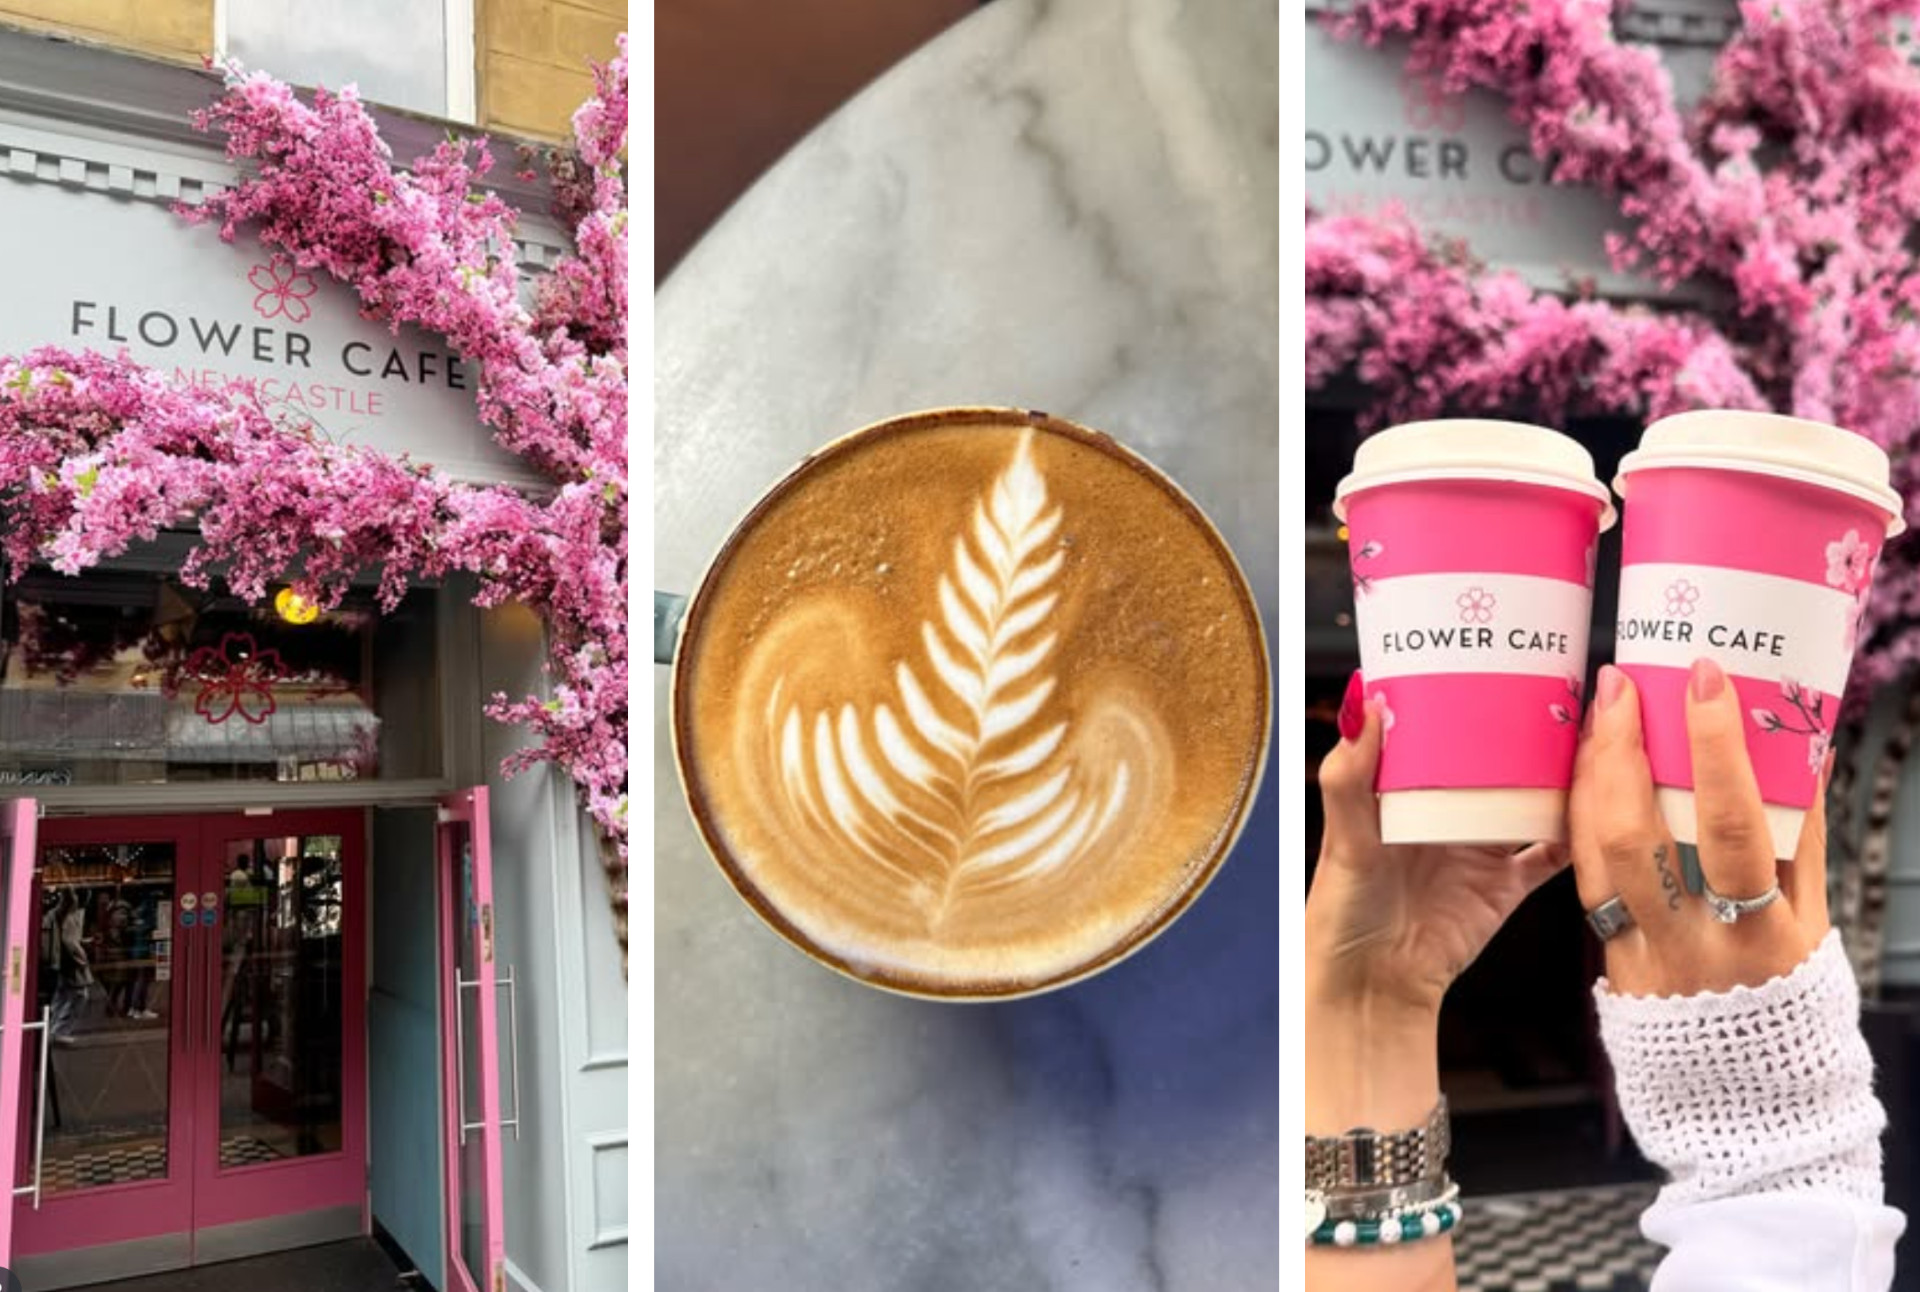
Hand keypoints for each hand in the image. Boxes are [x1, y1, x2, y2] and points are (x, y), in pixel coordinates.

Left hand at [1308, 674, 1567, 1021]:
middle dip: (1527, 726)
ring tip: (1596, 735)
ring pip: (1532, 796)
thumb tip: (1367, 704)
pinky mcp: (1507, 885)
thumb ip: (1350, 777)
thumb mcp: (1342, 839)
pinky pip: (1553, 854)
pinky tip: (1606, 808)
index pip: (1439, 728)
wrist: (1373, 987)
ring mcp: (1480, 845)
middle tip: (1568, 687)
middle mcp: (1446, 810)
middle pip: (1496, 757)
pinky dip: (1578, 835)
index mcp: (1404, 789)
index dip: (1463, 693)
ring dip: (1561, 772)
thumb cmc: (1342, 913)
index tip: (1495, 652)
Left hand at [1568, 660, 1827, 996]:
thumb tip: (1803, 750)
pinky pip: (1584, 881)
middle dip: (1623, 751)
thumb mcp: (1815, 921)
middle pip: (1639, 836)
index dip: (1715, 749)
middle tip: (1620, 685)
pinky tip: (1585, 776)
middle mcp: (1696, 944)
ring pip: (1597, 856)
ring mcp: (1644, 955)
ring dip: (1590, 776)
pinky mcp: (1608, 962)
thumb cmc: (1786, 990)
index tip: (1704, 681)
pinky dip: (1581, 822)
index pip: (1735, 826)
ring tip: (1599, 716)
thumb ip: (1804, 839)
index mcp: (1765, 931)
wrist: (1745, 1093)